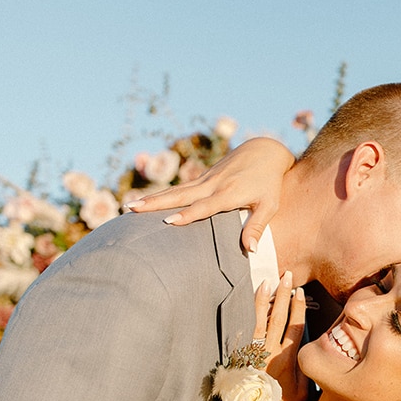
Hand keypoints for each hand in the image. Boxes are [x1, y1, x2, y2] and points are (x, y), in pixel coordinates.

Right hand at [125, 138, 294, 252]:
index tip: (169, 222)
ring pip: (175, 190)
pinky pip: (181, 188)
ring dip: (152, 198)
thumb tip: (250, 250)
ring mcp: (206, 179)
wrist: (266, 150)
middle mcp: (213, 184)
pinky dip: (163, 195)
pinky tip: (147, 201)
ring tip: (129, 206)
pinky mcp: (204, 177)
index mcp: (229, 193)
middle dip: (155, 203)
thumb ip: (258, 227)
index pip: (204, 206)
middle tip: (132, 209)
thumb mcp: (269, 205)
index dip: (187, 215)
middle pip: (180, 195)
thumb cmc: (270, 182)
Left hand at [254, 272, 308, 400]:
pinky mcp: (244, 354)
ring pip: (261, 319)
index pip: (296, 327)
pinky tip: (254, 301)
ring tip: (267, 282)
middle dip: (284, 295)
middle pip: (279, 317)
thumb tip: (311, 355)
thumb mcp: (303, 394)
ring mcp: (256, 352)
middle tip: (286, 276)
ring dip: (265, 299)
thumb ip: (307, 372)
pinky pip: (249, 328)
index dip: (298, 308)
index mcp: (288, 360)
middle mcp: (271, 352)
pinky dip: (252, 313)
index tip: (300, 292)